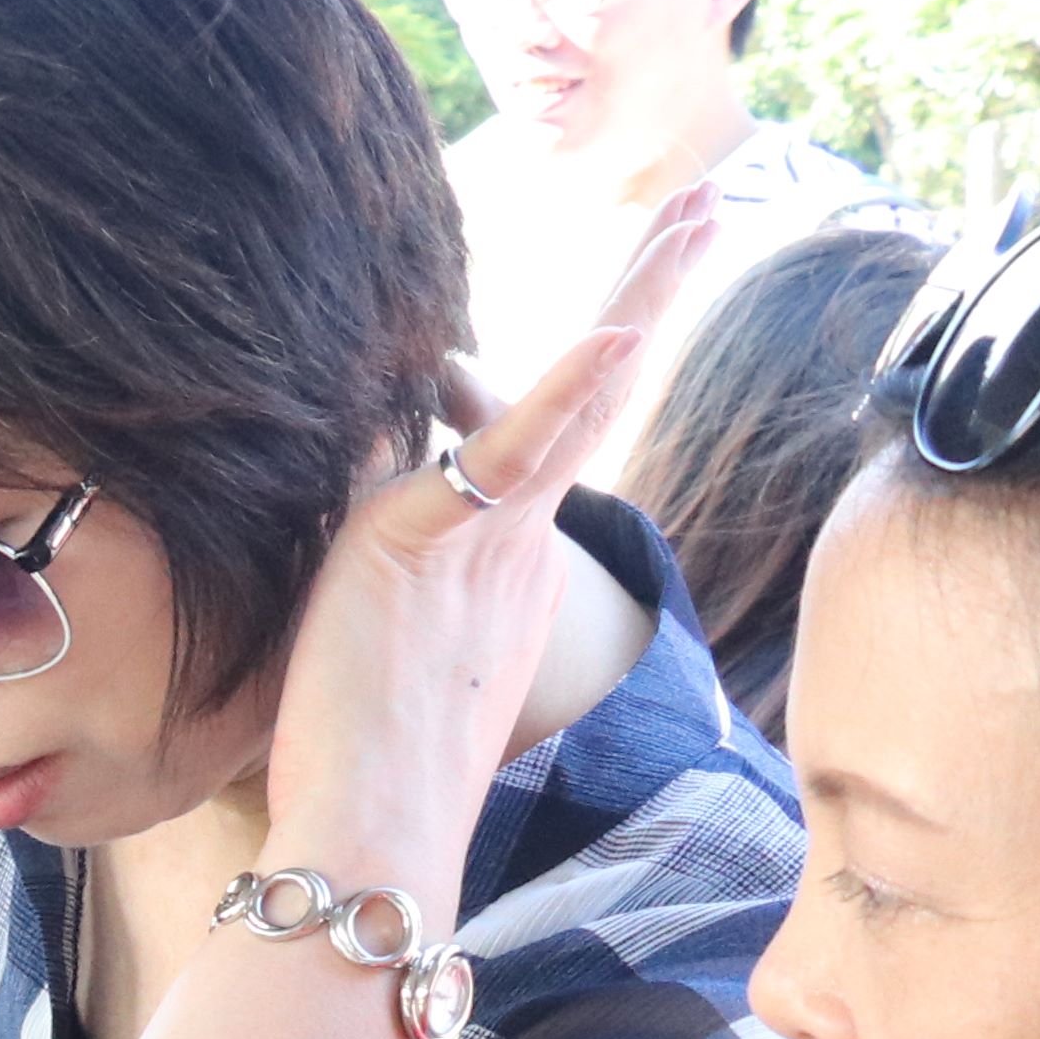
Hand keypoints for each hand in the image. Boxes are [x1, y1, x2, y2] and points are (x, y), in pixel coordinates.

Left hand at [260, 202, 707, 881]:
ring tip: (699, 206)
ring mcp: (490, 539)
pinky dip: (565, 393)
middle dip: (651, 295)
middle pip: (594, 396)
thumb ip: (367, 574)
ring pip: (577, 395)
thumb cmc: (350, 765)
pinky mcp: (435, 543)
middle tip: (707, 205)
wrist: (368, 833)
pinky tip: (618, 332)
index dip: (553, 370)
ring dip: (640, 292)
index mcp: (506, 568)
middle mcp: (519, 544)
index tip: (590, 316)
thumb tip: (333, 517)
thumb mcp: (363, 640)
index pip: (530, 440)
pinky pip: (515, 453)